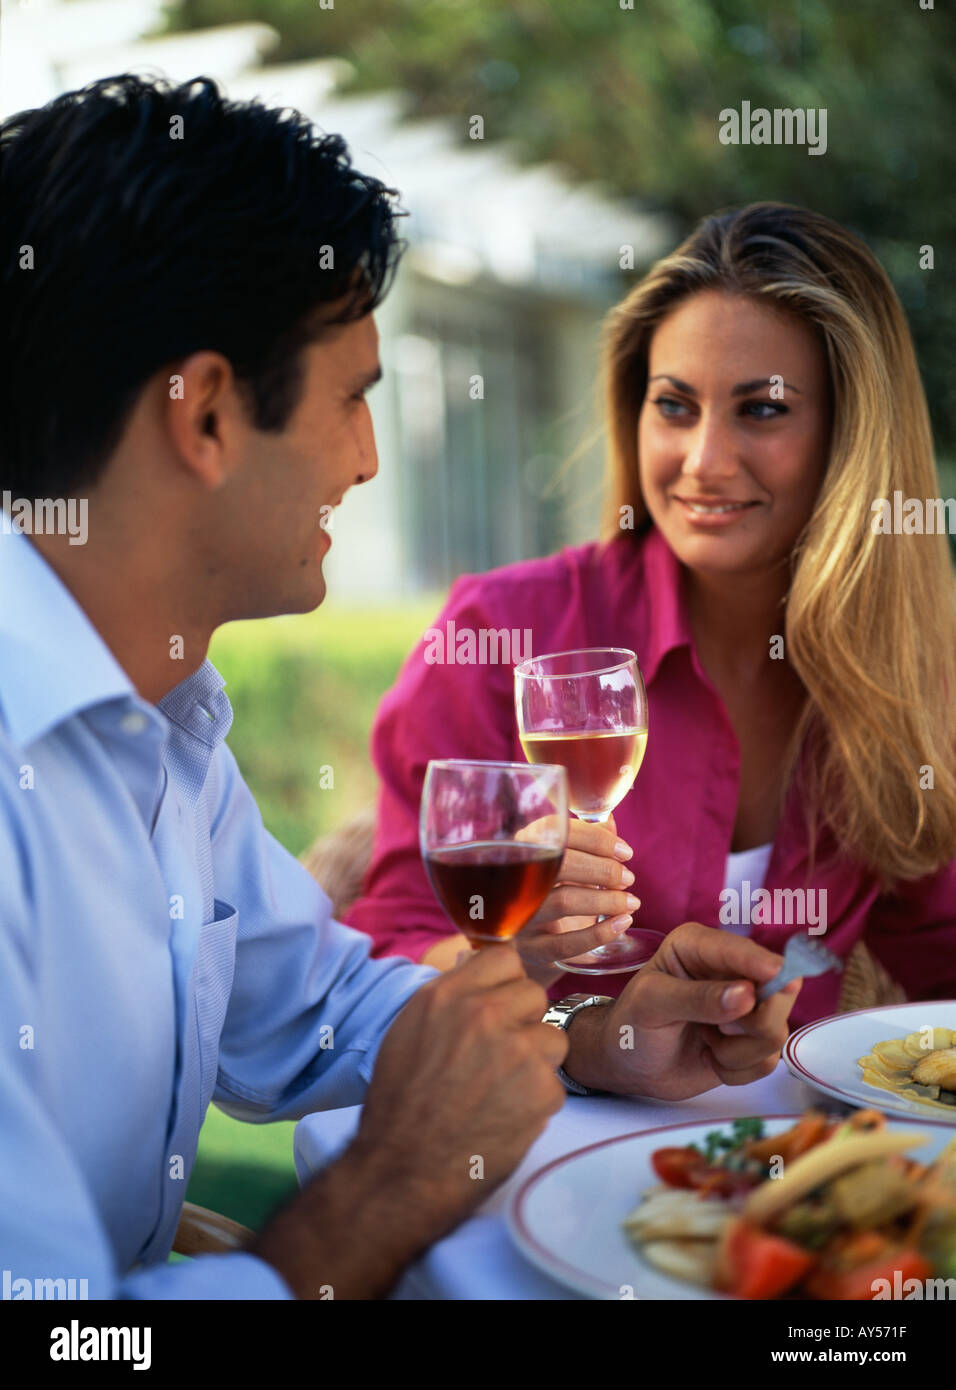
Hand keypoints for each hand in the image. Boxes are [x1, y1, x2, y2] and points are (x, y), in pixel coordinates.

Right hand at [354, 943, 567, 1220]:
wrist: (402, 1169)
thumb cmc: (401, 1104)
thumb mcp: (411, 1031)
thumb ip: (452, 1001)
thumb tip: (484, 984)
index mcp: (448, 995)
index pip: (505, 959)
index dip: (505, 985)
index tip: (500, 1007)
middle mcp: (484, 1014)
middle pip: (534, 995)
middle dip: (524, 1023)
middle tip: (500, 1057)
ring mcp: (517, 1050)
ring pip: (553, 1038)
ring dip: (536, 1063)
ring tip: (502, 1091)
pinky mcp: (541, 1089)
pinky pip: (554, 1083)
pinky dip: (537, 1103)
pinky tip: (505, 1118)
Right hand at [512, 815, 639, 985]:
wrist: (532, 941)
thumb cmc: (555, 890)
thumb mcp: (567, 864)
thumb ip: (586, 842)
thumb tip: (610, 822)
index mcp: (524, 847)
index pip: (555, 830)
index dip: (595, 838)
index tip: (625, 852)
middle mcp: (515, 877)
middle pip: (560, 864)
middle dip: (603, 870)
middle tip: (628, 878)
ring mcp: (520, 915)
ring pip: (564, 901)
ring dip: (606, 900)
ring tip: (630, 902)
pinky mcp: (530, 948)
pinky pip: (565, 943)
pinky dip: (599, 932)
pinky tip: (622, 923)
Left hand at [566, 922, 800, 1099]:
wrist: (628, 1066)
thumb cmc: (631, 1024)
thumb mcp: (652, 1004)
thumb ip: (696, 997)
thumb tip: (746, 994)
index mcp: (700, 946)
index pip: (744, 951)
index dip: (763, 964)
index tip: (778, 977)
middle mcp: (730, 972)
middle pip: (777, 991)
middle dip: (753, 1020)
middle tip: (719, 1029)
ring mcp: (745, 1008)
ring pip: (774, 1030)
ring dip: (737, 1050)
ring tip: (706, 1042)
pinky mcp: (751, 1042)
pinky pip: (766, 1060)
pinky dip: (737, 1068)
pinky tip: (712, 1059)